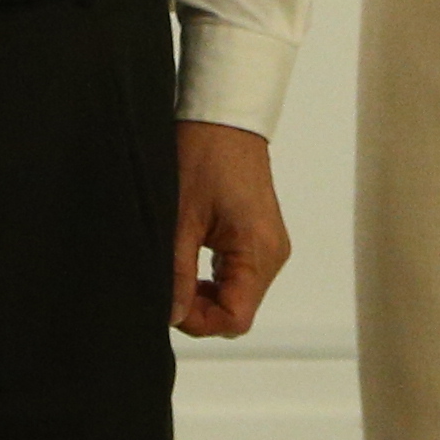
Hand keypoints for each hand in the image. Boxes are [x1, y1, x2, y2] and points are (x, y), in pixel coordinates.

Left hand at [171, 120, 287, 339]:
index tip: (170, 301)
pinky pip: (239, 275)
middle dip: (200, 307)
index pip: (235, 319)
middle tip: (168, 282)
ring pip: (237, 294)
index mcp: (258, 253)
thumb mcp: (181, 219)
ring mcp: (268, 246)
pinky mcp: (260, 237)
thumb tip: (172, 314)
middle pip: (237, 310)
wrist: (223, 118)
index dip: (199, 321)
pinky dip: (213, 277)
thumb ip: (177, 273)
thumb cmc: (204, 157)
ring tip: (177, 266)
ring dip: (205, 292)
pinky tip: (191, 257)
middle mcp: (272, 255)